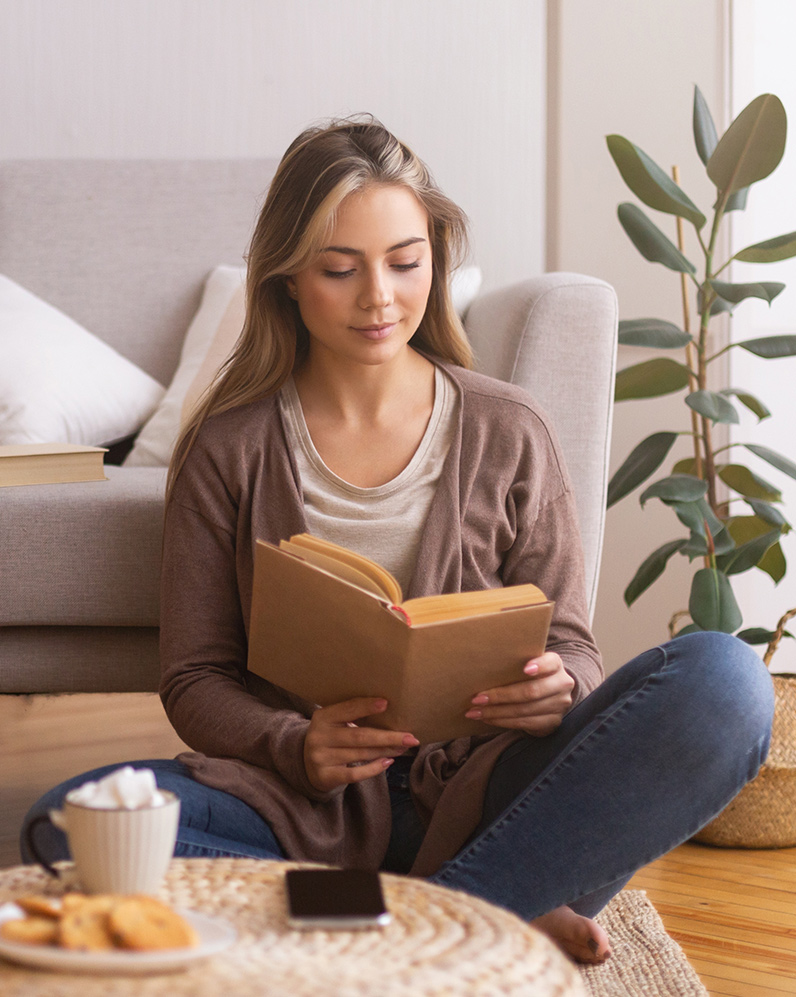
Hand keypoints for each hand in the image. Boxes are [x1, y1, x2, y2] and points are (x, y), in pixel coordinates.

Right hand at [303, 697, 418, 792]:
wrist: (306, 764)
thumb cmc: (330, 737)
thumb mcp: (334, 723)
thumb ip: (352, 716)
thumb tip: (389, 711)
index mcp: (322, 717)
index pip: (347, 709)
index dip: (366, 706)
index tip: (386, 703)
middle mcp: (319, 737)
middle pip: (359, 736)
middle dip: (388, 737)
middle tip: (410, 737)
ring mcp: (321, 758)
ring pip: (361, 754)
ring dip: (386, 751)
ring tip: (403, 747)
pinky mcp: (326, 776)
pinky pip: (355, 774)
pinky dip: (374, 768)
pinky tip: (388, 762)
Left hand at [464, 652, 573, 734]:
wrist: (550, 695)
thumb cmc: (529, 676)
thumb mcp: (528, 664)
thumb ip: (514, 664)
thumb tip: (480, 665)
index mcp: (556, 664)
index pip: (550, 663)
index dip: (539, 665)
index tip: (525, 669)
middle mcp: (562, 684)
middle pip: (531, 691)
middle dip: (501, 696)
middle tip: (477, 698)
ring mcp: (559, 705)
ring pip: (524, 710)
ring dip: (496, 712)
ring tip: (475, 711)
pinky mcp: (553, 722)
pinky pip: (525, 723)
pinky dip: (503, 721)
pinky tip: (488, 718)